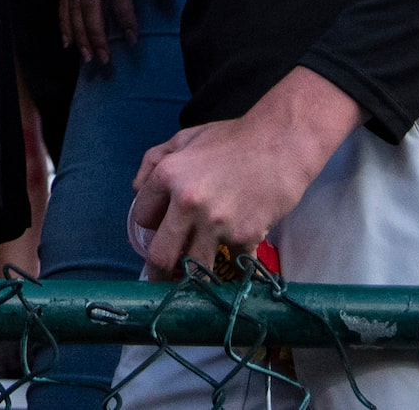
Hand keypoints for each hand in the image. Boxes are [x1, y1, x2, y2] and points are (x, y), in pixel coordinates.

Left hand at [129, 68, 359, 279]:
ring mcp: (217, 223)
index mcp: (168, 175)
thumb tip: (137, 191)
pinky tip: (235, 251)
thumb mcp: (185, 138)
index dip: (151, 222)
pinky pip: (231, 262)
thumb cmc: (232, 139)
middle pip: (160, 256)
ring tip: (197, 275)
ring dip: (195, 275)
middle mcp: (188, 202)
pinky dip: (233, 260)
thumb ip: (154, 160)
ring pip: (194, 270)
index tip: (160, 228)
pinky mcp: (245, 237)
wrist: (281, 143)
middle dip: (158, 273)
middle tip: (161, 279)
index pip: (142, 217)